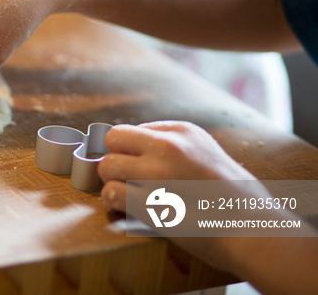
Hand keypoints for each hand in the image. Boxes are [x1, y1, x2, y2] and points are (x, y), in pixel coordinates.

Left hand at [98, 121, 254, 211]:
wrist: (255, 231)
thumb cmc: (236, 198)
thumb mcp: (209, 154)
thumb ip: (176, 148)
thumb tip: (139, 151)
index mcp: (182, 132)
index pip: (130, 130)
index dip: (129, 151)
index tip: (136, 166)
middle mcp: (167, 147)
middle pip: (112, 143)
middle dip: (116, 162)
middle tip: (128, 180)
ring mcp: (158, 174)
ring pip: (106, 168)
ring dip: (114, 183)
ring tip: (132, 197)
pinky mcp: (152, 203)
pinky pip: (111, 194)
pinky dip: (115, 203)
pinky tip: (129, 209)